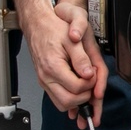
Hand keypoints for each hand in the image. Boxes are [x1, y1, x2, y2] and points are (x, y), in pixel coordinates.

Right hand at [54, 0, 106, 127]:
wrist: (37, 25)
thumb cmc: (53, 29)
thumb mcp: (72, 40)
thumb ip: (81, 58)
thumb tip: (89, 74)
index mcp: (53, 67)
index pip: (76, 88)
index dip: (90, 84)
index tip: (93, 74)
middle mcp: (46, 77)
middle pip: (68, 102)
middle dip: (84, 96)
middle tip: (91, 82)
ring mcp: (44, 81)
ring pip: (62, 104)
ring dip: (76, 100)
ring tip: (85, 85)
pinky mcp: (44, 81)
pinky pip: (57, 98)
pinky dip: (69, 99)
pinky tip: (78, 92)